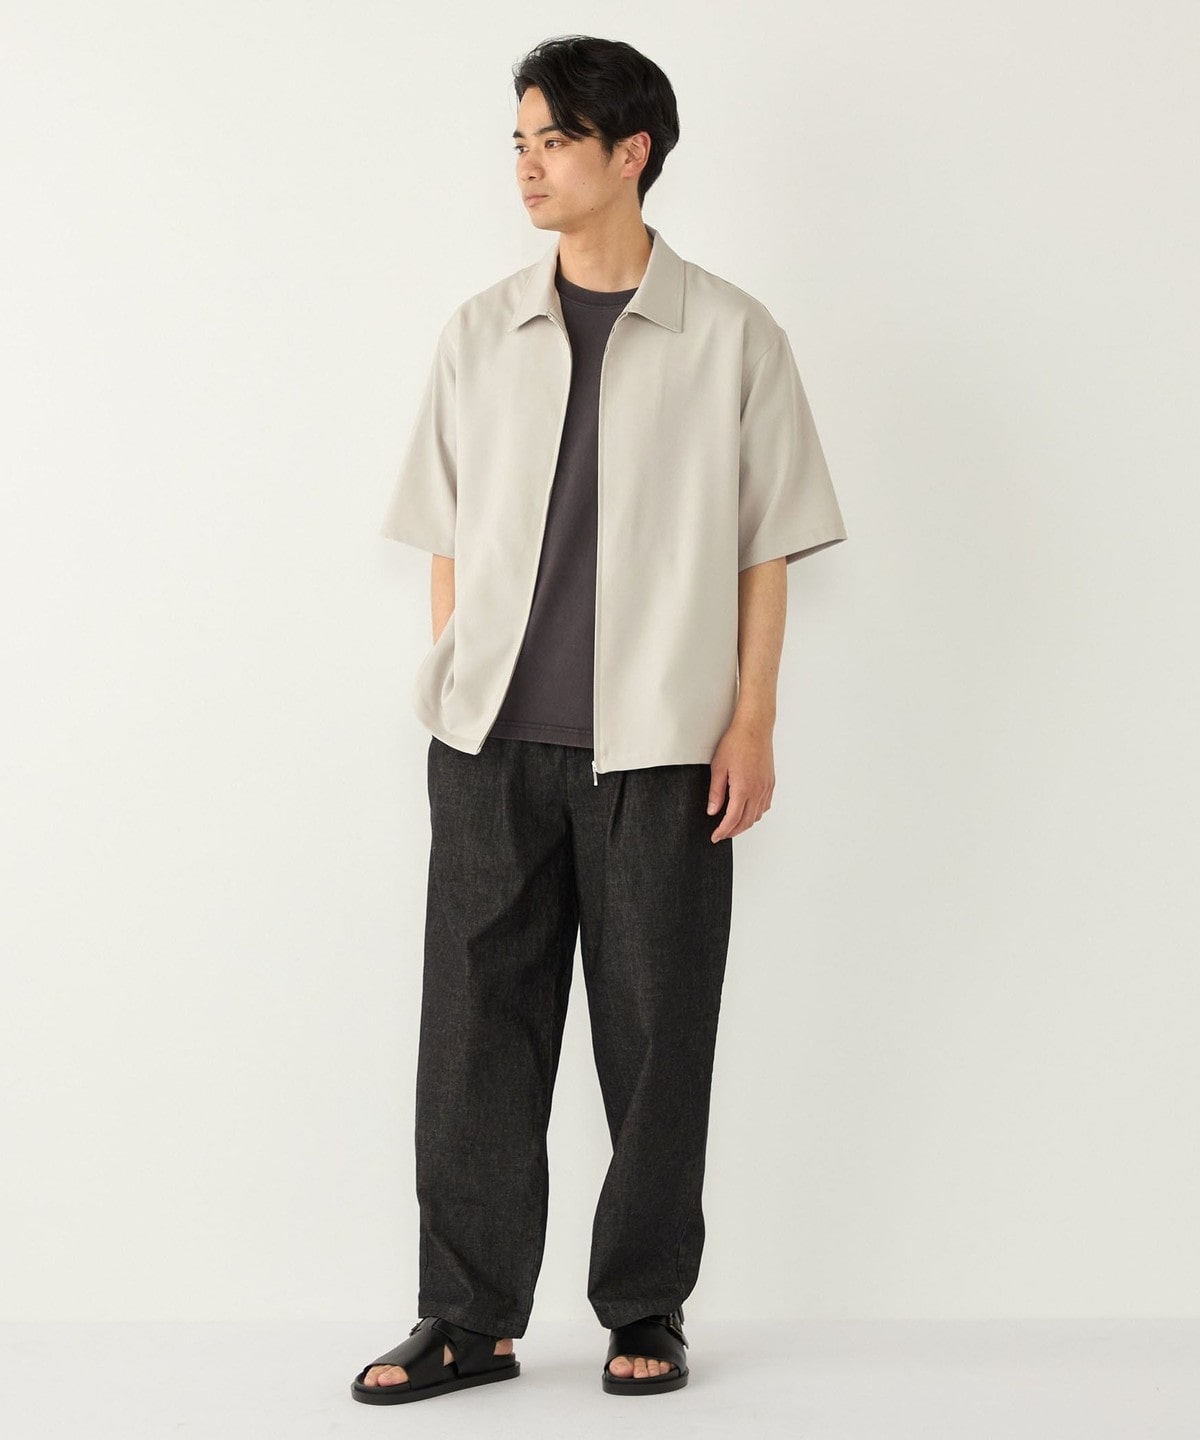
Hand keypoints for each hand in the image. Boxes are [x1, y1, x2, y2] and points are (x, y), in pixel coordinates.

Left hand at [706, 716, 774, 841]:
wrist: (755, 728)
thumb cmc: (736, 743)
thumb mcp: (718, 767)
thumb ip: (715, 792)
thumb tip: (712, 811)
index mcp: (743, 788)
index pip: (733, 819)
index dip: (723, 831)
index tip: (715, 837)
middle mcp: (758, 791)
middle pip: (747, 821)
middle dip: (733, 831)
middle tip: (722, 834)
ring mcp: (766, 787)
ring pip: (757, 815)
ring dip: (745, 824)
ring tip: (732, 824)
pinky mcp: (771, 782)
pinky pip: (765, 805)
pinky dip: (755, 813)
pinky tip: (747, 811)